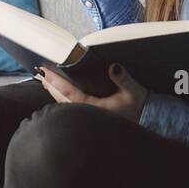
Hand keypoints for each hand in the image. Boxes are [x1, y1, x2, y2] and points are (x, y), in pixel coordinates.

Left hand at [34, 62, 148, 122]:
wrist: (148, 120)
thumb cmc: (140, 106)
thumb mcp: (134, 91)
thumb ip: (123, 79)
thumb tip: (113, 67)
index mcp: (94, 108)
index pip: (69, 93)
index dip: (55, 82)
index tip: (44, 72)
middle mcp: (89, 114)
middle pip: (62, 100)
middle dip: (51, 86)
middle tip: (40, 73)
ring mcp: (90, 118)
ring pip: (66, 105)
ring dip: (55, 93)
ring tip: (46, 82)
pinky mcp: (93, 118)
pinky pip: (72, 108)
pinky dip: (64, 99)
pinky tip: (60, 94)